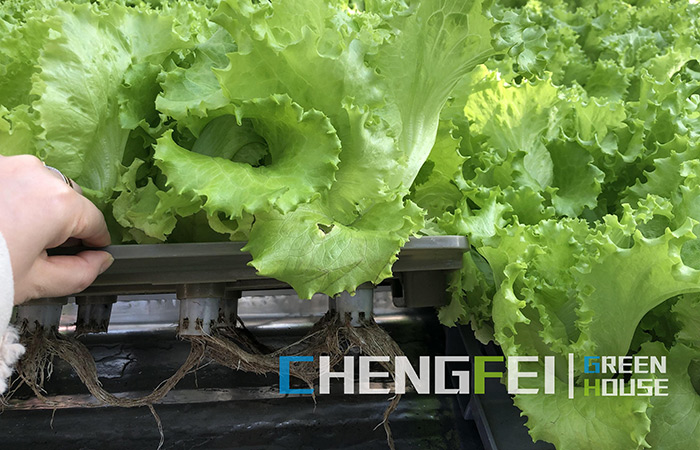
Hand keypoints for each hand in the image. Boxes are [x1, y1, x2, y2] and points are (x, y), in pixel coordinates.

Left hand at [0, 155, 112, 303]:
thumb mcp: (35, 283)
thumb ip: (79, 273)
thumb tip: (99, 262)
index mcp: (60, 203)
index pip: (95, 222)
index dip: (94, 243)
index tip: (88, 256)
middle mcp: (37, 173)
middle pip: (67, 199)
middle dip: (61, 223)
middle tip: (38, 252)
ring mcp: (6, 164)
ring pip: (37, 185)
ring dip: (34, 206)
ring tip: (10, 237)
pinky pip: (9, 179)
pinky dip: (8, 197)